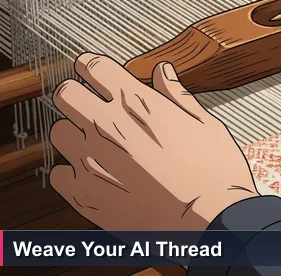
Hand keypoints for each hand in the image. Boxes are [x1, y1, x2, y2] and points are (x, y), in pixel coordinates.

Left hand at [50, 53, 257, 230]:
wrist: (209, 221)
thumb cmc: (215, 174)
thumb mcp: (205, 123)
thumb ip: (177, 95)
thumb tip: (163, 72)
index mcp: (137, 102)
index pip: (93, 66)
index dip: (91, 65)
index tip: (92, 70)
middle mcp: (107, 126)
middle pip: (66, 94)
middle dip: (76, 95)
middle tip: (89, 105)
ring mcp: (91, 161)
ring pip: (58, 132)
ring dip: (73, 133)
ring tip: (95, 144)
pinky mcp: (84, 194)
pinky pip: (59, 174)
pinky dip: (71, 172)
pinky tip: (93, 175)